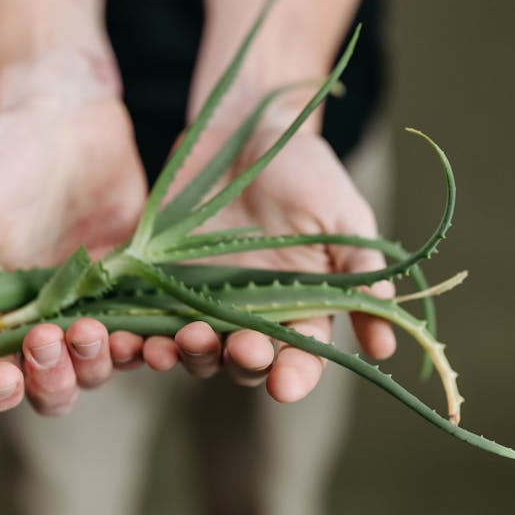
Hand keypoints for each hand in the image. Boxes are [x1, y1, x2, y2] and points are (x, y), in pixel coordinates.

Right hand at [0, 53, 146, 414]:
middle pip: (53, 383)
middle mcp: (44, 318)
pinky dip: (157, 342)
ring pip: (103, 364)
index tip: (5, 375)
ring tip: (102, 333)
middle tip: (55, 337)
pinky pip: (150, 327)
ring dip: (103, 362)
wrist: (63, 112)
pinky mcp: (137, 283)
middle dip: (54, 377)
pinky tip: (164, 336)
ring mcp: (94, 303)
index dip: (0, 389)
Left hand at [129, 113, 395, 401]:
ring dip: (186, 355)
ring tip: (176, 344)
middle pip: (244, 361)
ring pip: (194, 348)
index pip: (300, 357)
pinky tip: (128, 337)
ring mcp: (202, 299)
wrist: (244, 129)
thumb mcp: (342, 216)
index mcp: (300, 306)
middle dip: (241, 362)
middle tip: (239, 347)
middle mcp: (251, 312)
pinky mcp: (160, 280)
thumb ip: (359, 273)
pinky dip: (137, 336)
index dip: (295, 376)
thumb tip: (386, 345)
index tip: (285, 385)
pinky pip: (147, 319)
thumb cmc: (304, 170)